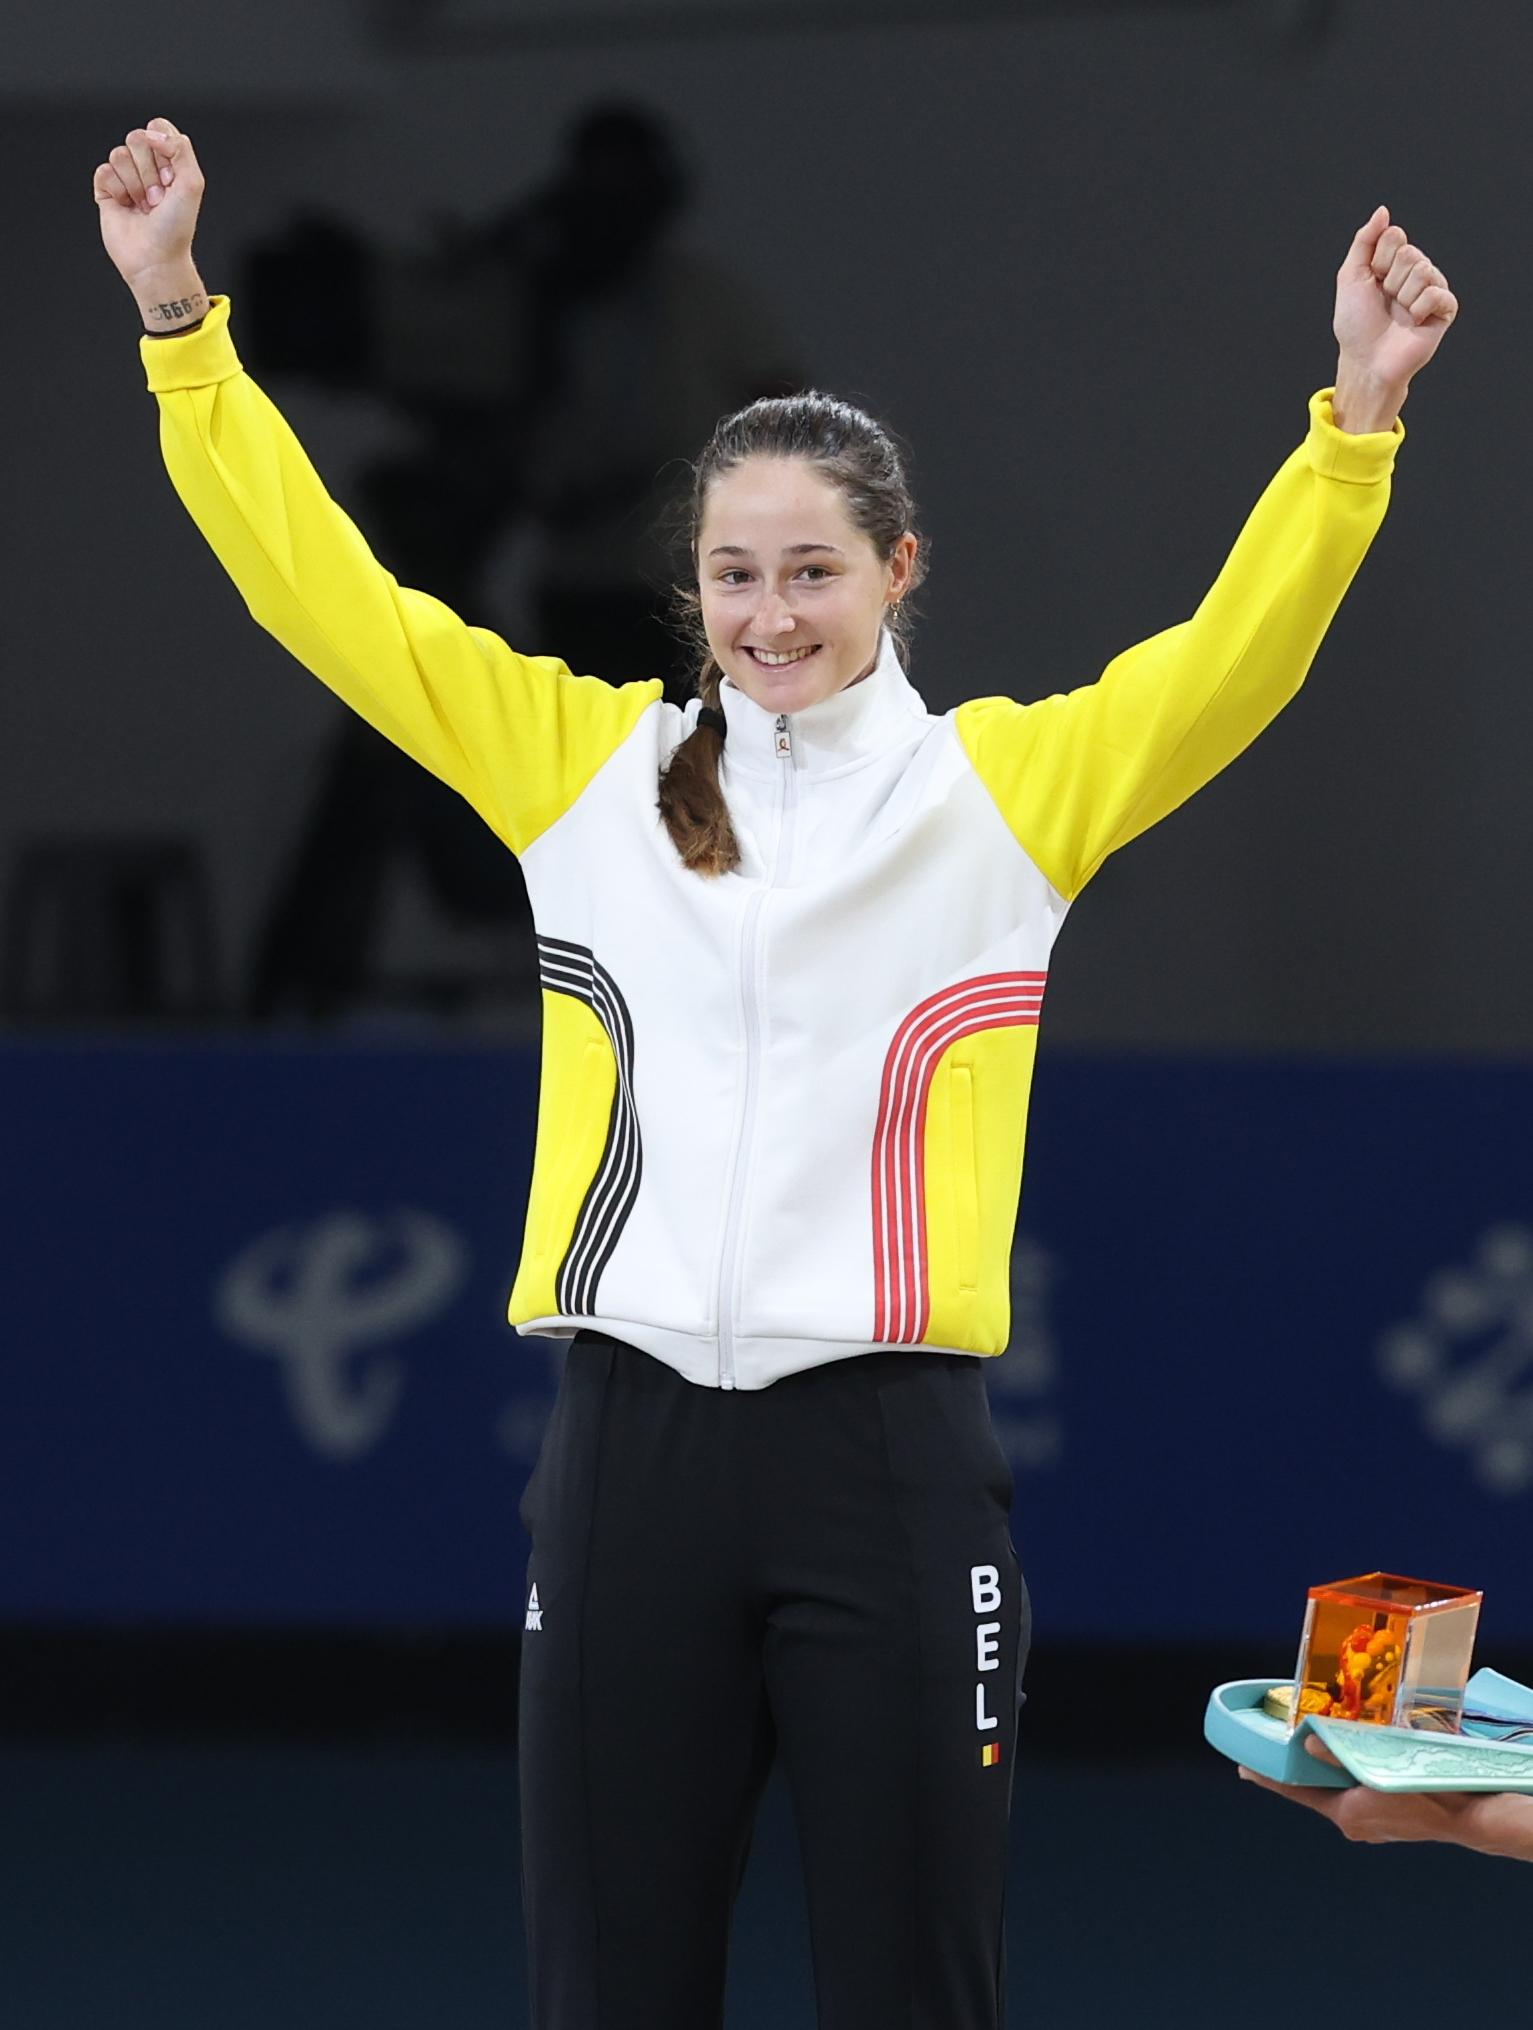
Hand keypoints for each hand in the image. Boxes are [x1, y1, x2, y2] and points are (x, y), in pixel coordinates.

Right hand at [93, 118, 204, 288]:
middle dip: (149, 170)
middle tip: (158, 197)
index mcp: (170, 161)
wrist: (155, 259)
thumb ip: (181, 148)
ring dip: (134, 184)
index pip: (158, 127)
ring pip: (118, 154)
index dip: (162, 148)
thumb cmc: (176, 228)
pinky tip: (126, 207)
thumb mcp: (193, 183)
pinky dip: (116, 190)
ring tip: (144, 206)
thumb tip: (153, 133)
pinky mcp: (106, 190)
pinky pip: (103, 171)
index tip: (172, 177)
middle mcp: (147, 166)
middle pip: (136, 138)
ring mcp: (126, 177)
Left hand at [1239, 1736, 1491, 1847]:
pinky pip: (1358, 1792)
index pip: (1296, 1793)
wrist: (1467, 1816)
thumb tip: (1308, 1744)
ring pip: (1338, 1791)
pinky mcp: (1388, 1816)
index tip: (1242, 1768)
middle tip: (1272, 1753)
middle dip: (1297, 1772)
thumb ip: (1340, 1754)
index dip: (1268, 1778)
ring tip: (1309, 1750)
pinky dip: (1349, 1774)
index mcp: (1346, 1816)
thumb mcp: (1379, 1770)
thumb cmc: (1424, 1794)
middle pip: (1315, 1791)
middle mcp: (1354, 1823)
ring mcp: (1372, 1823)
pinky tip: (1350, 1757)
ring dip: (1325, 1771)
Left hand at [1331, 206, 1457, 427]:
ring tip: (1399, 314)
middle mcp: (1415, 273)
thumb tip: (1383, 211)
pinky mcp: (1445, 309)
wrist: (1365, 361)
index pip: (1395, 236)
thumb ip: (1365, 240)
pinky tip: (1414, 322)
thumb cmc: (1355, 324)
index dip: (1379, 260)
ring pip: (1423, 270)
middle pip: (1409, 253)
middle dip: (1390, 280)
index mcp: (1394, 263)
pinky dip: (1419, 308)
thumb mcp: (1351, 276)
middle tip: (1386, 302)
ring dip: (1403, 295)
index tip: (1372, 282)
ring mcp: (1431, 290)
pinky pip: (1437, 292)